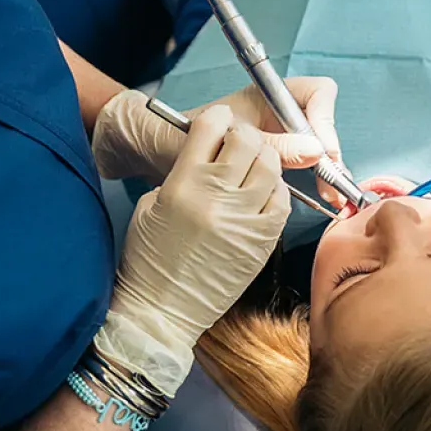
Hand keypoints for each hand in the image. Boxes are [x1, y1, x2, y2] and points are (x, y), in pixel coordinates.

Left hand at [92, 76, 341, 191]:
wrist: (147, 152)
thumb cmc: (178, 136)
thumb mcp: (227, 145)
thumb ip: (273, 145)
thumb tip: (317, 151)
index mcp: (266, 95)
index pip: (317, 93)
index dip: (325, 120)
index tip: (323, 153)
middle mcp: (275, 111)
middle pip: (322, 122)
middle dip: (331, 153)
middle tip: (334, 186)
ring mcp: (274, 134)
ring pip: (315, 145)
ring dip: (324, 169)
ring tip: (330, 196)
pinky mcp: (268, 158)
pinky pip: (302, 164)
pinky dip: (311, 179)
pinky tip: (315, 198)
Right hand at [96, 105, 288, 395]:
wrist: (160, 311)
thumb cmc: (149, 258)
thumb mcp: (153, 205)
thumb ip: (184, 174)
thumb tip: (212, 156)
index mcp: (182, 183)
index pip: (211, 127)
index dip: (219, 120)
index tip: (221, 122)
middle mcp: (216, 197)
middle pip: (248, 142)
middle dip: (245, 137)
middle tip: (239, 146)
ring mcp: (243, 220)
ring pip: (271, 167)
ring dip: (264, 161)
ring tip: (252, 171)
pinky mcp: (262, 242)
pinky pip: (282, 201)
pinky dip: (276, 191)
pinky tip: (263, 196)